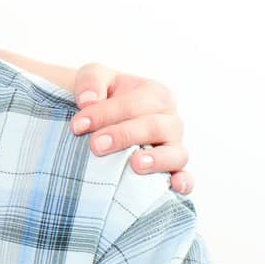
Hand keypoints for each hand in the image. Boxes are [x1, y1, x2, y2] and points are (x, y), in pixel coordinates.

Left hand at [69, 65, 192, 193]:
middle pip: (154, 127)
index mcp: (154, 94)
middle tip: (96, 145)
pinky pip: (187, 177)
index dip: (105, 114)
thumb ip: (91, 81)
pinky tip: (174, 186)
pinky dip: (184, 181)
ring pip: (176, 153)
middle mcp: (169, 120)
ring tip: (135, 164)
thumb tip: (88, 101)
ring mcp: (174, 145)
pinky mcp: (174, 169)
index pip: (134, 103)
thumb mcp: (95, 77)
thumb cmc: (104, 94)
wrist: (108, 114)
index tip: (77, 125)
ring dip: (157, 159)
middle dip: (124, 135)